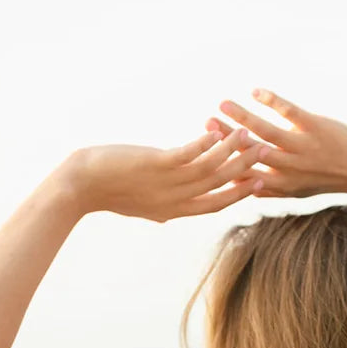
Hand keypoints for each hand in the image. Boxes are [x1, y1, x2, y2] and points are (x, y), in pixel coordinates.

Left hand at [64, 128, 265, 221]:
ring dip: (230, 150)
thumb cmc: (107, 193)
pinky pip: (188, 154)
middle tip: (265, 153)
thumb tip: (168, 217)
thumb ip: (160, 210)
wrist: (81, 186)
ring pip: (208, 169)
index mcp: (174, 210)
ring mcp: (166, 183)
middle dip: (243, 169)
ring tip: (247, 134)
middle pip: (218, 185)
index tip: (259, 182)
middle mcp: (174, 200)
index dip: (238, 193)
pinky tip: (216, 130)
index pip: (214, 204)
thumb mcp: (140, 208)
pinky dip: (205, 143)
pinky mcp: (155, 164)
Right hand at [205, 89, 346, 199]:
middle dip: (226, 137)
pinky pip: (288, 111)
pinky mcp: (314, 127)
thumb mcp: (298, 190)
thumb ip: (272, 188)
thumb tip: (243, 185)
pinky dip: (270, 100)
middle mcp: (289, 168)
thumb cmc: (328, 179)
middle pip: (250, 151)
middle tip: (207, 121)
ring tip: (223, 103)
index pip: (246, 174)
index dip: (225, 162)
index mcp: (282, 184)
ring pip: (265, 131)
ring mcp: (302, 147)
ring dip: (241, 116)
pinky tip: (255, 91)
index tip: (205, 149)